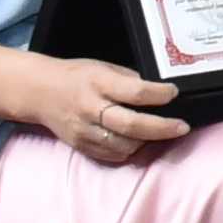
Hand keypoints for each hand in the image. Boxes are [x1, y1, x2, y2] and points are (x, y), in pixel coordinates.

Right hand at [0, 52, 183, 160]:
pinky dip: (129, 150)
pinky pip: (112, 155)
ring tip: (159, 133)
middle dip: (162, 128)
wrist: (40, 92)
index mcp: (98, 83)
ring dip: (147, 141)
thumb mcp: (104, 67)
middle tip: (181, 127)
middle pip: (131, 125)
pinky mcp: (81, 146)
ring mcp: (85, 130)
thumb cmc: (76, 77)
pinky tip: (138, 141)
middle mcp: (91, 108)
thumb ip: (128, 80)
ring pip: (123, 145)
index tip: (173, 93)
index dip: (159, 94)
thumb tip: (155, 93)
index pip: (135, 92)